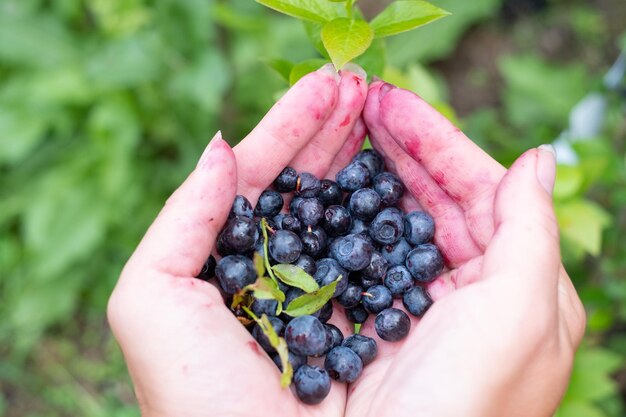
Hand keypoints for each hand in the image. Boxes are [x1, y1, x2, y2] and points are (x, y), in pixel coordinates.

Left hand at [107, 63, 367, 416]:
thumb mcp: (152, 302)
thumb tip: (220, 148)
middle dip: (333, 131)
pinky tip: (404, 177)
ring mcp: (321, 293)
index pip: (261, 176)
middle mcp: (276, 271)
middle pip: (309, 185)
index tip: (327, 86)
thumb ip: (180, 219)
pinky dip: (392, 214)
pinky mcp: (362, 322)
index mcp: (227, 259)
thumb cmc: (197, 399)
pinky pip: (381, 255)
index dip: (291, 127)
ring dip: (365, 159)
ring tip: (383, 110)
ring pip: (346, 212)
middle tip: (362, 84)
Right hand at [344, 81, 585, 416]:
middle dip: (401, 147)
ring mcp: (424, 305)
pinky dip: (350, 224)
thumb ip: (532, 227)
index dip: (437, 140)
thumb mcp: (521, 309)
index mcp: (516, 280)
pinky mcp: (381, 324)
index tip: (392, 102)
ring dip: (374, 178)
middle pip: (436, 199)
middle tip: (361, 103)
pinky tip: (330, 196)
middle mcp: (473, 289)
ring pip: (400, 223)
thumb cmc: (474, 392)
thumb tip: (540, 155)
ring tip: (344, 135)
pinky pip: (368, 259)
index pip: (480, 188)